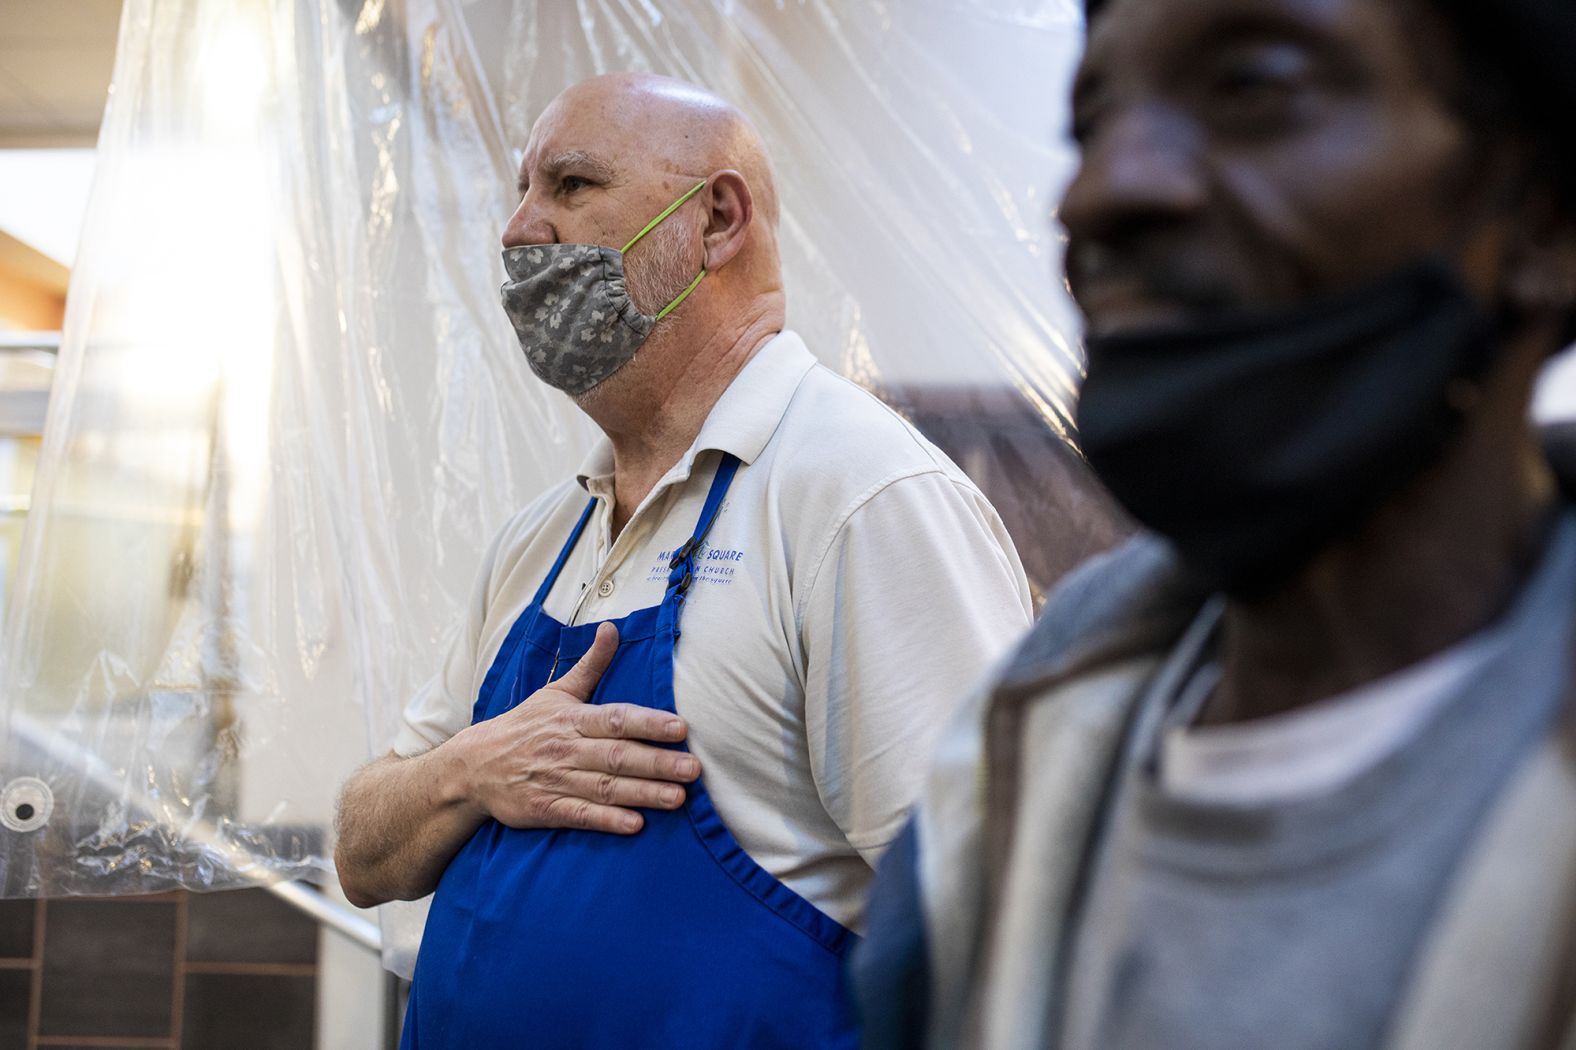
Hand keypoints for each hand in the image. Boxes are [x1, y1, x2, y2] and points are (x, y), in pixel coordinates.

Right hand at [453, 622, 699, 833]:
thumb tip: (612, 628)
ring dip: (642, 794)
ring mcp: (555, 780)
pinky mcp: (544, 808)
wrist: (474, 765)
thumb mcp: (556, 691)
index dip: (648, 724)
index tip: (680, 728)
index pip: (616, 719)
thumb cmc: (525, 726)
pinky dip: (606, 820)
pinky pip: (579, 815)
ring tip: (676, 798)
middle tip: (693, 769)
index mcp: (572, 718)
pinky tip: (634, 825)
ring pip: (604, 787)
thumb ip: (591, 665)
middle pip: (617, 756)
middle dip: (657, 763)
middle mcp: (567, 749)